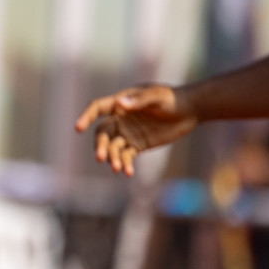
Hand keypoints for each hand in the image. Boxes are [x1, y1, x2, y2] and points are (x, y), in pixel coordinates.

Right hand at [74, 84, 198, 175]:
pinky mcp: (138, 145)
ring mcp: (128, 132)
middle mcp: (120, 118)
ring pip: (113, 146)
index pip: (98, 108)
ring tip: (118, 168)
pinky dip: (125, 163)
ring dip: (112, 157)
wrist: (189, 110)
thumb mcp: (157, 96)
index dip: (86, 117)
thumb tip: (119, 104)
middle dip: (100, 145)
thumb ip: (139, 100)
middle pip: (102, 132)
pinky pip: (127, 155)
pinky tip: (128, 172)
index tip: (78, 128)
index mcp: (121, 102)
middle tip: (101, 157)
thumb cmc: (172, 98)